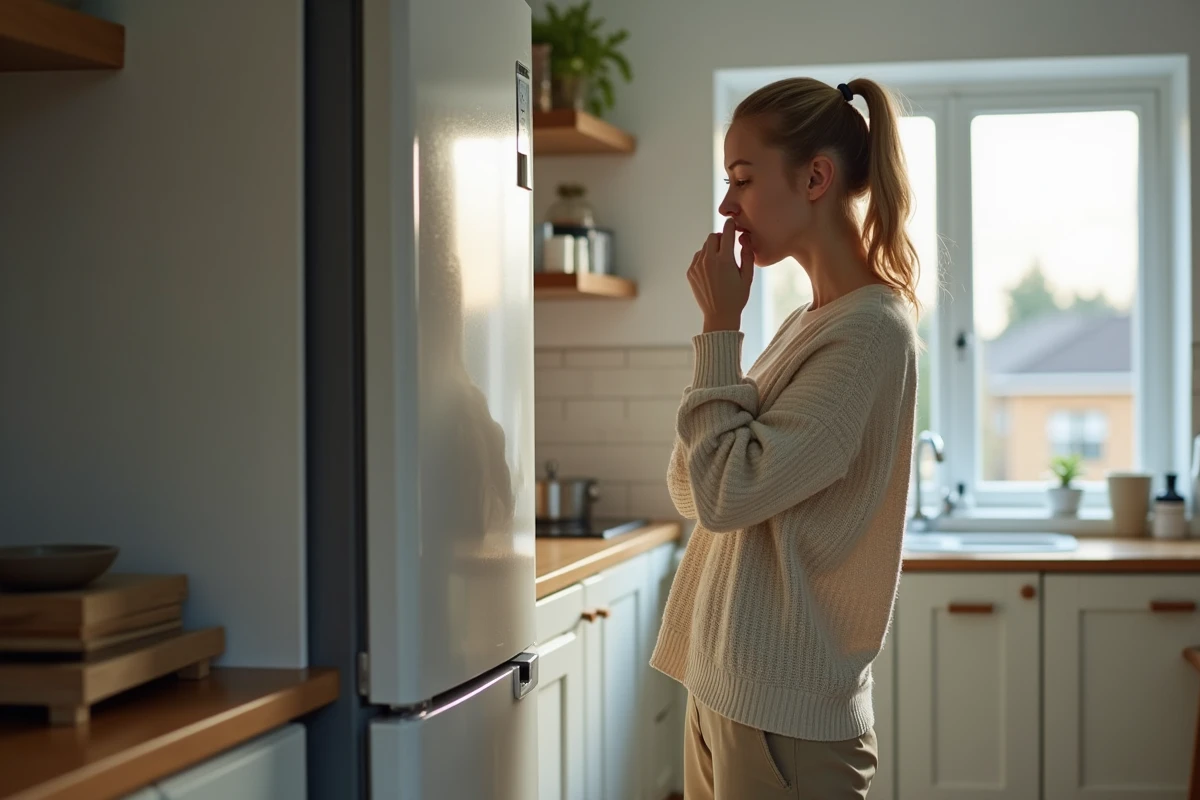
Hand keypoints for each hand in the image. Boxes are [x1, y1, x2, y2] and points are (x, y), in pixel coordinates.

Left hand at [687, 218, 754, 332]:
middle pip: (713, 236)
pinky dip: (704, 258)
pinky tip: (712, 270)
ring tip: (720, 262)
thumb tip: (744, 238)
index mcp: (724, 260)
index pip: (726, 233)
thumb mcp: (748, 276)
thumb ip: (747, 254)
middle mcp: (708, 261)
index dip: (730, 225)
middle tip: (727, 246)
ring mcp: (697, 266)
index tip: (732, 222)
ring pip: (704, 247)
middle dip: (721, 237)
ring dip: (712, 248)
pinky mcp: (691, 273)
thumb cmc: (736, 297)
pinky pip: (698, 257)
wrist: (719, 316)